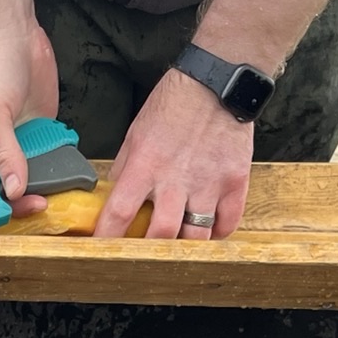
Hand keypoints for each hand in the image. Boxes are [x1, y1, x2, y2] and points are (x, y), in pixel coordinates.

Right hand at [0, 24, 59, 216]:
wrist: (13, 36)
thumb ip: (4, 154)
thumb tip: (13, 189)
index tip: (9, 211)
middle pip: (3, 195)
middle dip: (20, 204)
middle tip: (39, 201)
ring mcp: (16, 148)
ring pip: (28, 183)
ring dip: (41, 190)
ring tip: (54, 192)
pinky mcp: (38, 137)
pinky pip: (47, 162)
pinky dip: (56, 170)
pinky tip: (65, 173)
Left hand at [97, 69, 252, 239]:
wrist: (217, 82)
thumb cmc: (173, 105)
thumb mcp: (136, 134)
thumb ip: (125, 170)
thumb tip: (113, 200)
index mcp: (145, 165)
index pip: (119, 213)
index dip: (108, 238)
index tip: (102, 252)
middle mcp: (176, 179)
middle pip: (161, 235)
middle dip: (150, 251)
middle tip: (145, 255)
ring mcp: (208, 182)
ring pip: (196, 237)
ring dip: (184, 247)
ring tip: (177, 244)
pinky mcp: (235, 181)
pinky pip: (227, 224)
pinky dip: (216, 233)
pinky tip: (207, 229)